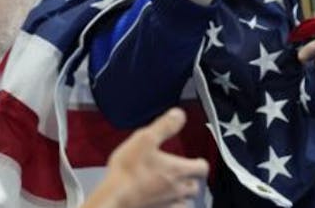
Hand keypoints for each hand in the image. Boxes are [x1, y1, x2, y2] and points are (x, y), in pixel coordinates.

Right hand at [93, 108, 208, 207]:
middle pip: (195, 187)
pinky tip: (160, 201)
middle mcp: (176, 190)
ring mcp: (167, 204)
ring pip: (184, 201)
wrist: (113, 199)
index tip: (196, 160)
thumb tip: (179, 115)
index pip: (202, 168)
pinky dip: (169, 206)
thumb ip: (165, 126)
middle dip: (192, 179)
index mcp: (178, 170)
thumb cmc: (127, 172)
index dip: (200, 163)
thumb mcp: (145, 139)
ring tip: (173, 187)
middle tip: (184, 173)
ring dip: (181, 194)